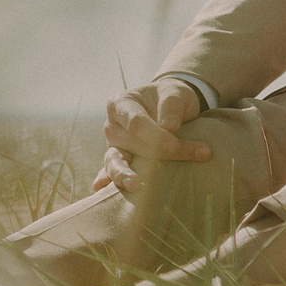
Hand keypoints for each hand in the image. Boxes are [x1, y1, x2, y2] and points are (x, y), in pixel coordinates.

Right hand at [94, 79, 211, 192]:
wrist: (171, 106)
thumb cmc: (172, 98)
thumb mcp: (175, 93)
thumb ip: (172, 106)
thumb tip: (170, 127)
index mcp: (121, 104)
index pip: (136, 123)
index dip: (155, 136)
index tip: (175, 147)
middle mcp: (112, 125)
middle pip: (130, 143)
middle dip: (157, 154)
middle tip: (184, 158)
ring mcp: (114, 145)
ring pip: (115, 161)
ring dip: (123, 174)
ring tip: (135, 185)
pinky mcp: (119, 161)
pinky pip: (111, 172)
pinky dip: (107, 181)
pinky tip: (101, 191)